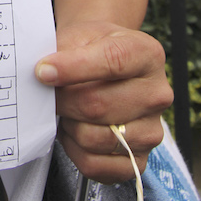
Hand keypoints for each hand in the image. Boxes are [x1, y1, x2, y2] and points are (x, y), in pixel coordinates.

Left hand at [35, 21, 172, 182]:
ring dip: (69, 125)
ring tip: (67, 110)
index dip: (72, 68)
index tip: (43, 71)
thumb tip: (44, 74)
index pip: (112, 62)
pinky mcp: (139, 160)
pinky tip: (75, 131)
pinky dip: (75, 151)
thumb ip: (63, 51)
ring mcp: (152, 130)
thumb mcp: (81, 35)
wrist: (108, 61)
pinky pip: (97, 166)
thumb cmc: (93, 48)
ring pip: (95, 138)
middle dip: (63, 101)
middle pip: (98, 105)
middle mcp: (157, 94)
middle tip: (51, 94)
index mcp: (146, 55)